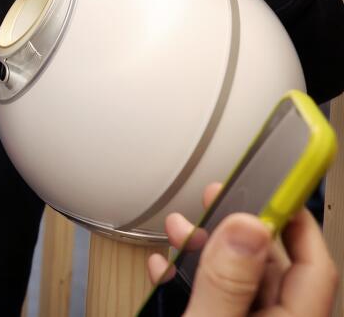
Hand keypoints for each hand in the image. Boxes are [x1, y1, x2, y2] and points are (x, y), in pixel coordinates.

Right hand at [147, 183, 337, 315]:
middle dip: (237, 226)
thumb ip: (227, 281)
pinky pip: (215, 299)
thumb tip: (246, 228)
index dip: (294, 218)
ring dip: (206, 248)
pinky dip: (190, 277)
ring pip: (239, 279)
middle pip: (271, 266)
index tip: (275, 183)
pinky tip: (167, 266)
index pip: (313, 264)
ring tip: (180, 230)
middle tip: (217, 196)